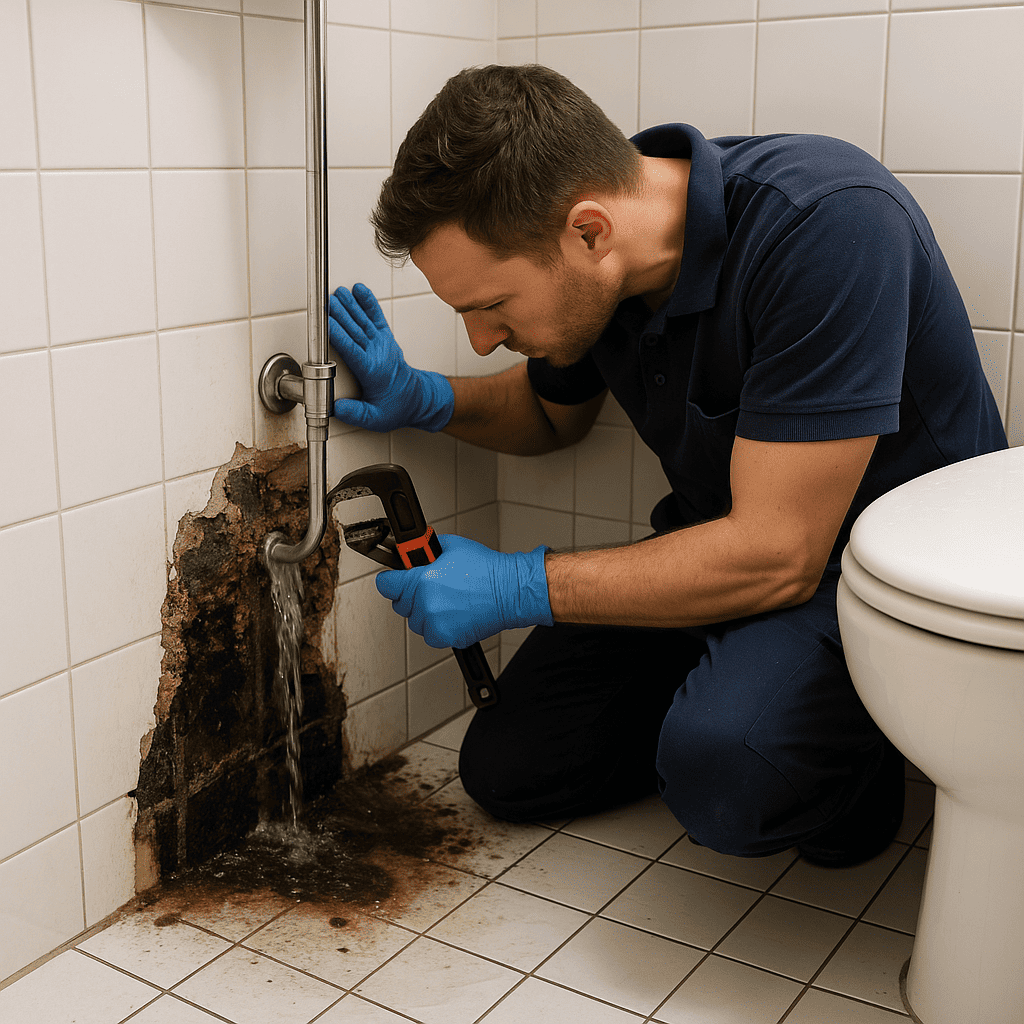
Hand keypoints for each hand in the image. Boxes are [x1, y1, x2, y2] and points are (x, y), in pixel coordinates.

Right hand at [328, 283, 453, 432]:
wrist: (418, 399)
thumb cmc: (396, 407)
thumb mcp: (375, 419)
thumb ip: (355, 413)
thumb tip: (336, 408)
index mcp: (371, 371)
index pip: (351, 349)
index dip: (338, 334)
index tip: (326, 323)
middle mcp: (377, 353)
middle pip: (355, 330)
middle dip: (340, 314)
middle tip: (327, 301)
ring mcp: (382, 344)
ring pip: (363, 320)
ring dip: (350, 305)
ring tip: (338, 293)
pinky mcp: (385, 338)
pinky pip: (376, 317)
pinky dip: (368, 302)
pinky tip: (360, 290)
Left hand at [375, 534, 552, 647]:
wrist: (509, 591)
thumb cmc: (486, 569)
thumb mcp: (451, 546)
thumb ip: (425, 550)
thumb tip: (412, 552)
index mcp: (422, 580)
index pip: (386, 585)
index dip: (391, 580)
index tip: (394, 580)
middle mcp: (425, 604)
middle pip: (400, 604)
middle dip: (411, 595)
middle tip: (431, 587)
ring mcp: (435, 624)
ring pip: (415, 621)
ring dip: (424, 613)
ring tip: (447, 600)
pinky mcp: (446, 637)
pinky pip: (430, 634)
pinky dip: (438, 627)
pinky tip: (453, 613)